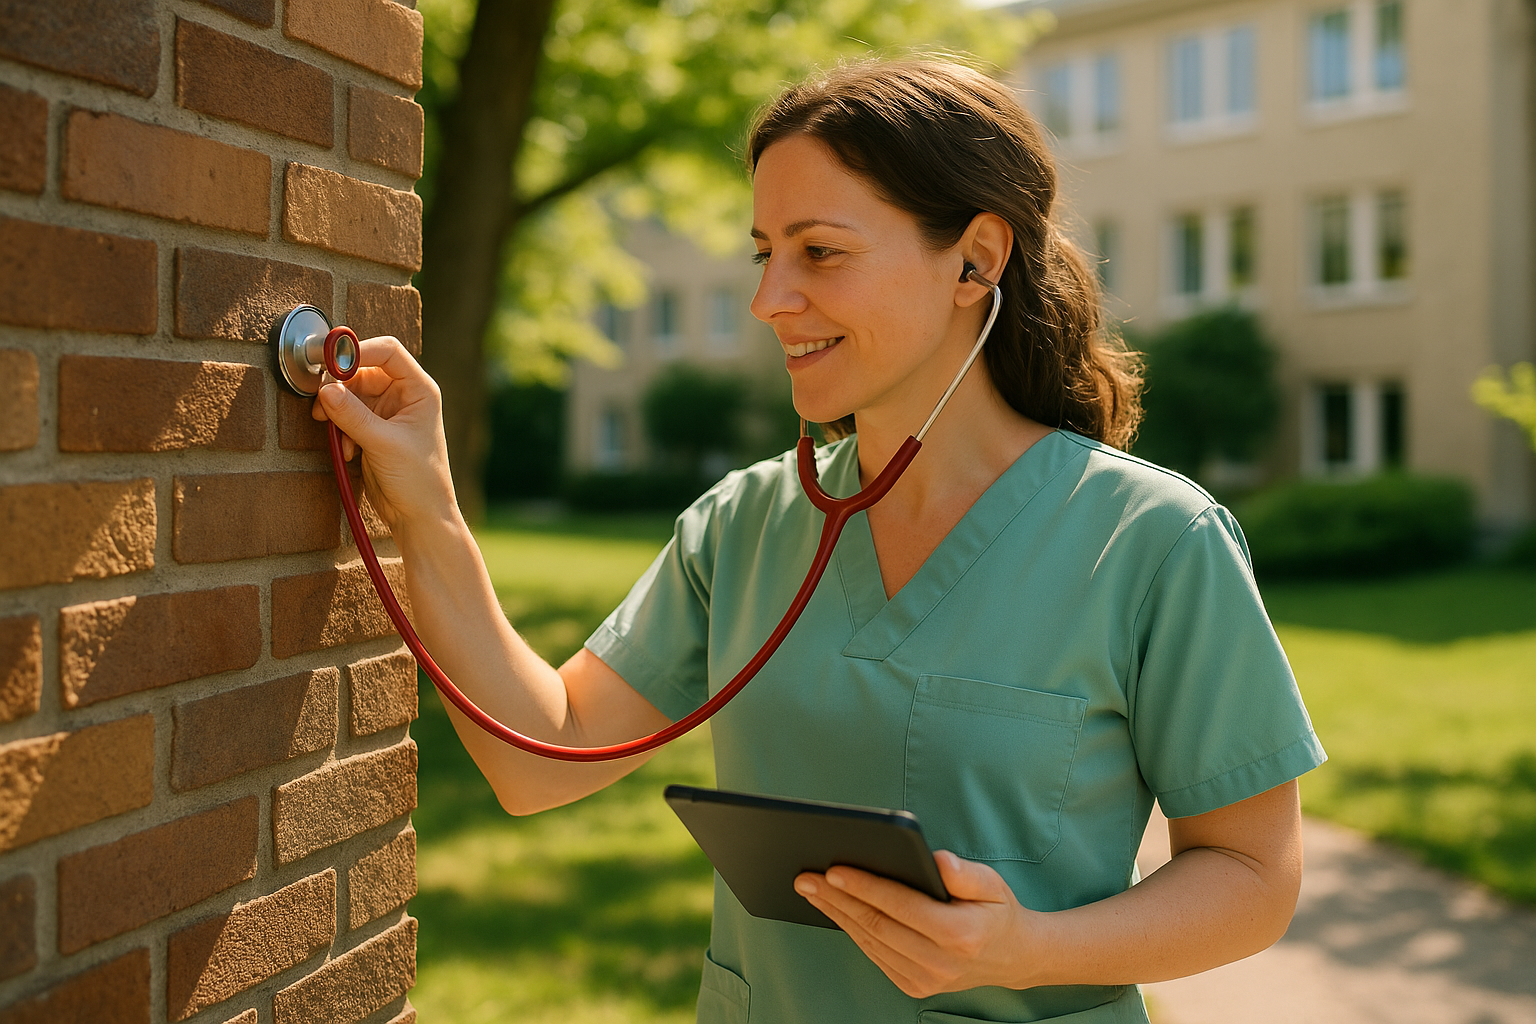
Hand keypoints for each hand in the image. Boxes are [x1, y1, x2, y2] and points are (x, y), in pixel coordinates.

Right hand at [310, 336, 456, 528]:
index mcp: (419, 389)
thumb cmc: (418, 479)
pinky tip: (349, 451)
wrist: (418, 515)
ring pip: (350, 394)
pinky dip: (340, 429)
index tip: (330, 363)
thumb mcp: (383, 443)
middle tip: (322, 406)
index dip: (358, 351)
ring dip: (338, 412)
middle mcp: (404, 395)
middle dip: (340, 388)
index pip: (388, 352)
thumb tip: (324, 389)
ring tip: (338, 436)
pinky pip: (346, 415)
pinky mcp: (372, 429)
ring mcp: (387, 412)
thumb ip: (352, 415)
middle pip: (362, 372)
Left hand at [794, 851, 1045, 996]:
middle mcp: (939, 963)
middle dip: (837, 899)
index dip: (865, 887)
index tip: (833, 869)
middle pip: (876, 925)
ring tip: (811, 889)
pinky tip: (834, 910)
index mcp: (959, 935)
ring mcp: (925, 980)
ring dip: (836, 914)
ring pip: (870, 942)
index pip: (900, 906)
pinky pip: (874, 954)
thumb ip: (965, 873)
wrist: (1013, 957)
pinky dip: (852, 931)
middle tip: (805, 877)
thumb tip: (937, 860)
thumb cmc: (997, 911)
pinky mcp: (914, 987)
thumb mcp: (993, 883)